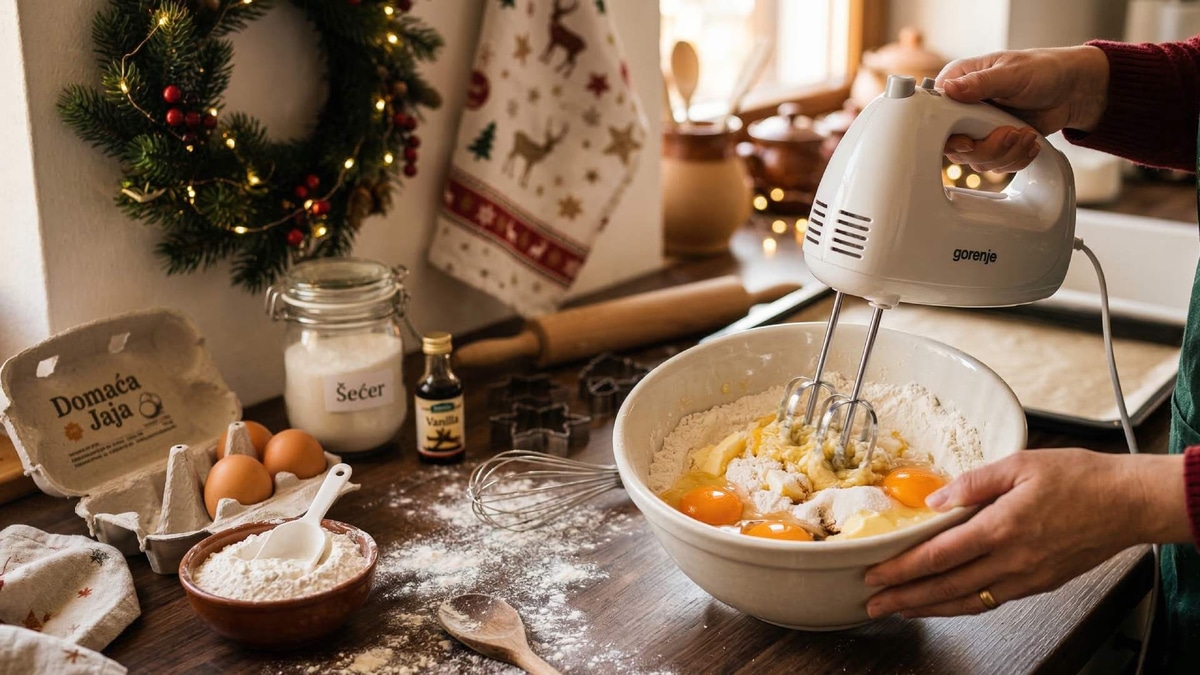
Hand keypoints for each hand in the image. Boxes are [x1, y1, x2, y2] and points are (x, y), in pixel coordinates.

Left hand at [864, 448, 1187, 618]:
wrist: (1129, 502)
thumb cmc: (1080, 478)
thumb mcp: (1019, 464)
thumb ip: (971, 483)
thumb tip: (933, 501)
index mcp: (1002, 527)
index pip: (939, 556)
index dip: (902, 568)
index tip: (875, 573)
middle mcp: (1012, 560)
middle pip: (946, 587)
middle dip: (905, 598)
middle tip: (873, 604)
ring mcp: (1027, 576)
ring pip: (968, 601)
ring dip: (930, 609)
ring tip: (900, 610)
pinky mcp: (1039, 582)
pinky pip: (992, 600)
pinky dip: (963, 605)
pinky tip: (946, 603)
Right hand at [938, 46, 1108, 172]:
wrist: (1072, 90)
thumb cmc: (1044, 70)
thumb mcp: (1011, 72)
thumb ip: (979, 83)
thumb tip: (949, 88)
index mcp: (959, 83)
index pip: (935, 114)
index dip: (948, 134)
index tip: (968, 140)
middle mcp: (963, 109)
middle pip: (955, 146)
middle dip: (987, 147)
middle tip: (1009, 133)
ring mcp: (978, 130)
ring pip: (976, 161)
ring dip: (1006, 153)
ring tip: (1025, 134)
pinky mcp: (994, 145)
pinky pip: (995, 166)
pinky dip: (1016, 159)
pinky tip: (1029, 142)